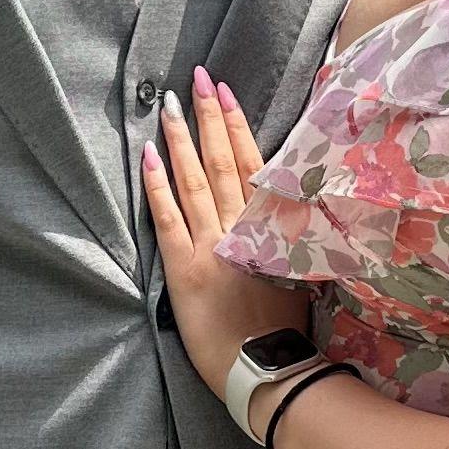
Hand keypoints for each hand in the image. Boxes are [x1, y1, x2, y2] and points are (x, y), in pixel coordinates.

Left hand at [143, 66, 304, 399]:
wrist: (267, 369)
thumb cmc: (284, 329)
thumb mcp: (299, 271)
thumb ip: (288, 233)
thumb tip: (284, 201)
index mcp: (272, 227)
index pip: (254, 164)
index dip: (237, 126)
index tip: (225, 93)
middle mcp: (242, 228)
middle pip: (223, 162)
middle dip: (209, 118)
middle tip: (197, 79)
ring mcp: (212, 245)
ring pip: (195, 181)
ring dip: (183, 140)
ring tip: (171, 106)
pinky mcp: (185, 268)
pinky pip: (168, 217)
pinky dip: (158, 185)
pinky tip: (149, 155)